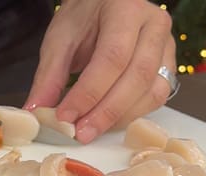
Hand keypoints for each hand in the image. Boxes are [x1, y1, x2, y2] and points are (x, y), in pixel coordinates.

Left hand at [24, 0, 175, 143]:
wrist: (105, 5)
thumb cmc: (83, 18)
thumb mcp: (60, 40)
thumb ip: (49, 76)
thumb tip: (36, 112)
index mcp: (126, 9)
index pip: (112, 58)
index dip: (88, 93)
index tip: (65, 117)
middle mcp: (154, 26)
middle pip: (136, 78)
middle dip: (105, 113)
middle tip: (80, 133)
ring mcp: (167, 47)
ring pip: (151, 92)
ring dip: (119, 118)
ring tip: (90, 130)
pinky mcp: (169, 66)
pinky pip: (156, 98)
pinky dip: (131, 116)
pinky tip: (107, 122)